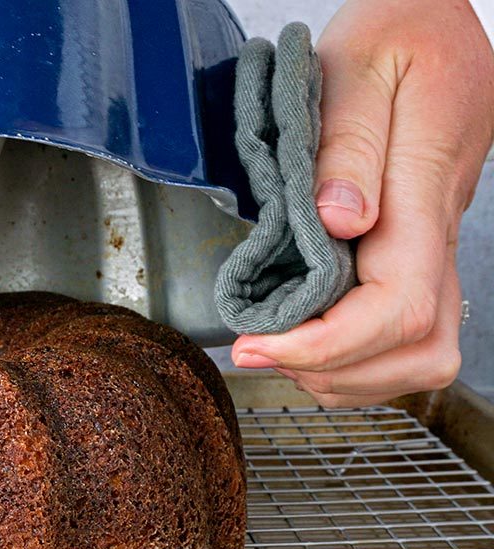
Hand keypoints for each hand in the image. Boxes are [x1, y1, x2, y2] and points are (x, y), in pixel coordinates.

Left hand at [231, 0, 493, 406]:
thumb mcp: (361, 68)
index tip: (254, 343)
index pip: (397, 307)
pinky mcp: (415, 255)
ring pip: (419, 357)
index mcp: (422, 194)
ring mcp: (431, 251)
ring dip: (342, 373)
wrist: (432, 19)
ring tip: (276, 343)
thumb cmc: (397, 33)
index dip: (325, 345)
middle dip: (333, 370)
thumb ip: (348, 146)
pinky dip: (350, 356)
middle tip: (259, 346)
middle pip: (419, 351)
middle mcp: (435, 235)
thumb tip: (338, 221)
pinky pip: (402, 337)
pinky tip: (302, 330)